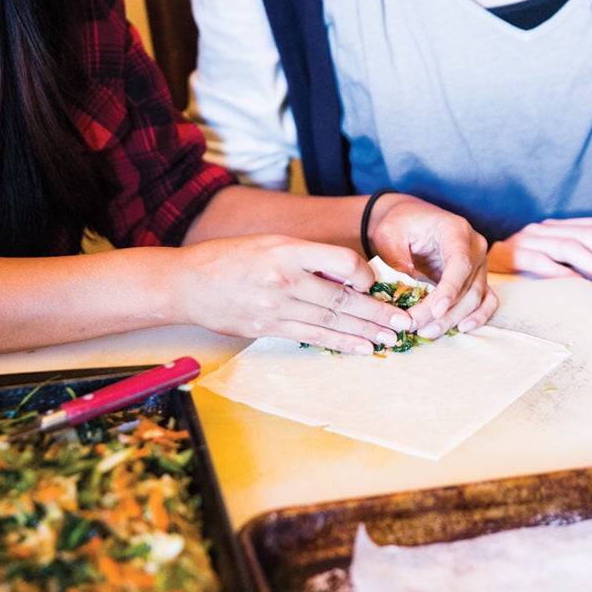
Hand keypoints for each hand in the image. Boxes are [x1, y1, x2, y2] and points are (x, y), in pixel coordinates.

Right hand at [175, 234, 421, 353]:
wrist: (187, 284)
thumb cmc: (231, 258)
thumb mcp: (271, 243)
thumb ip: (308, 257)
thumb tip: (349, 275)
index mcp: (287, 250)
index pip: (341, 262)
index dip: (364, 273)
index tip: (375, 282)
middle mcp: (284, 279)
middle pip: (342, 298)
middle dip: (377, 313)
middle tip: (403, 322)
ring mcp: (276, 307)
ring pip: (331, 321)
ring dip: (364, 333)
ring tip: (390, 339)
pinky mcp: (269, 329)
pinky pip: (312, 337)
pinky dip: (339, 343)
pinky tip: (361, 348)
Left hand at [366, 193, 497, 339]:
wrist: (411, 221)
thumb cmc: (401, 224)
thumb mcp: (389, 234)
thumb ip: (395, 257)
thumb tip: (405, 284)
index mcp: (456, 231)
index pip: (460, 263)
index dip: (449, 289)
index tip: (435, 310)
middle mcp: (475, 247)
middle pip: (467, 286)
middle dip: (442, 313)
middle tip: (415, 326)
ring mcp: (480, 264)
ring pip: (476, 298)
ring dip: (452, 319)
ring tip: (426, 332)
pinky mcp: (478, 278)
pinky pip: (487, 300)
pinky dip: (478, 316)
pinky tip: (461, 328)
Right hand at [488, 217, 591, 284]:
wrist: (470, 267)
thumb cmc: (515, 271)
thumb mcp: (547, 257)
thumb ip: (572, 259)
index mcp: (554, 226)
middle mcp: (542, 229)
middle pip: (587, 236)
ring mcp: (526, 240)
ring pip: (570, 246)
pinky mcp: (512, 256)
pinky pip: (541, 262)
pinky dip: (563, 272)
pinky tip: (581, 284)